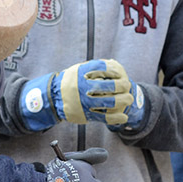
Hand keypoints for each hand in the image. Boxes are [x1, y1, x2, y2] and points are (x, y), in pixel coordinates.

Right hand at [19, 59, 147, 130]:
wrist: (54, 99)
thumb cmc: (69, 82)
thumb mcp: (78, 69)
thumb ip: (95, 67)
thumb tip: (115, 64)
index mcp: (81, 74)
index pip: (104, 69)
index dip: (115, 69)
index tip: (121, 71)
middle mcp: (84, 88)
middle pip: (111, 86)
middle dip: (123, 85)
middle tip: (127, 85)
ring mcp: (86, 102)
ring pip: (111, 102)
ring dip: (124, 100)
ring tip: (128, 99)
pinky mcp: (87, 115)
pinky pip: (105, 117)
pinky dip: (117, 117)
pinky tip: (124, 116)